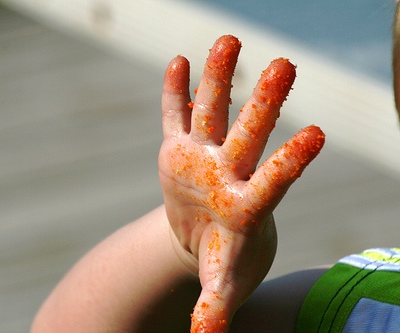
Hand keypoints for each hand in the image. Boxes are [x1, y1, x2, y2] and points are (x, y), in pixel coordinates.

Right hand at [159, 35, 324, 331]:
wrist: (201, 233)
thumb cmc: (219, 257)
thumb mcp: (221, 282)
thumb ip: (216, 305)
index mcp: (247, 205)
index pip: (274, 181)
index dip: (291, 161)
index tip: (316, 134)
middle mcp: (230, 171)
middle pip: (249, 133)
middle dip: (264, 102)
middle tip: (285, 65)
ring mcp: (204, 156)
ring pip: (214, 112)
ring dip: (219, 78)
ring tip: (228, 39)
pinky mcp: (179, 148)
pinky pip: (176, 116)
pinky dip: (175, 92)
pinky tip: (179, 61)